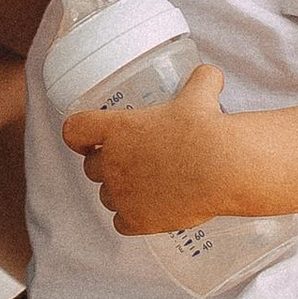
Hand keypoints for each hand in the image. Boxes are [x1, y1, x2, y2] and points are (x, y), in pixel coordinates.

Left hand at [59, 63, 245, 236]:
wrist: (222, 168)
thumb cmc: (207, 129)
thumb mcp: (201, 93)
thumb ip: (200, 80)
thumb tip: (210, 74)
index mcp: (117, 129)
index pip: (74, 131)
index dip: (80, 135)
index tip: (89, 139)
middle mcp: (112, 162)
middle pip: (90, 168)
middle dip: (106, 165)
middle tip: (129, 163)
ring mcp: (122, 194)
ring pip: (106, 196)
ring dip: (118, 192)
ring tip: (142, 188)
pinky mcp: (137, 220)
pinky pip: (120, 223)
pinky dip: (130, 219)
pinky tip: (145, 212)